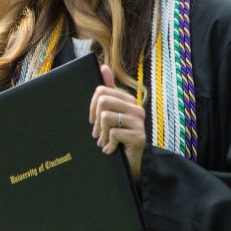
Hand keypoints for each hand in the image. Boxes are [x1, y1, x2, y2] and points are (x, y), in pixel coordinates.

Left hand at [90, 64, 145, 181]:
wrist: (133, 164)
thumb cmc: (119, 139)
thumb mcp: (111, 115)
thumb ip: (108, 93)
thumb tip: (103, 67)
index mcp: (128, 100)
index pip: (101, 91)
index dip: (92, 107)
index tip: (93, 121)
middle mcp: (136, 108)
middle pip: (102, 101)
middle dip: (96, 121)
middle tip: (97, 134)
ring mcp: (139, 122)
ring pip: (106, 117)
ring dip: (101, 135)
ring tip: (105, 143)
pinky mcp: (139, 136)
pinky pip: (113, 133)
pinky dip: (108, 145)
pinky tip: (112, 150)